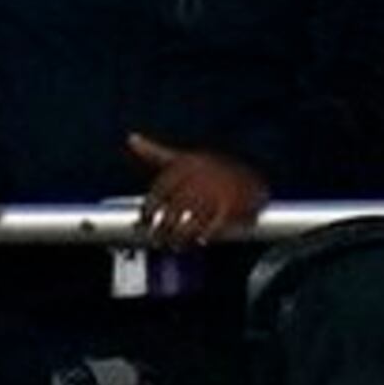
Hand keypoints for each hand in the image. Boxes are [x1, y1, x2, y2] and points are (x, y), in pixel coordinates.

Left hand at [126, 133, 267, 249]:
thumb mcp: (183, 156)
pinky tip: (201, 240)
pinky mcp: (232, 206)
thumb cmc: (211, 166)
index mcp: (183, 168)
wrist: (252, 164)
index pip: (159, 192)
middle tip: (156, 240)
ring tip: (175, 245)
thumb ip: (155, 152)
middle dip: (163, 228)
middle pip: (174, 210)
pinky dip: (207, 234)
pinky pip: (216, 224)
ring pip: (192, 221)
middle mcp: (197, 180)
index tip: (144, 222)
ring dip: (181, 236)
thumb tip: (131, 139)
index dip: (149, 210)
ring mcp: (215, 194)